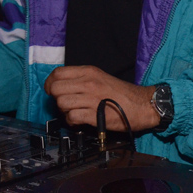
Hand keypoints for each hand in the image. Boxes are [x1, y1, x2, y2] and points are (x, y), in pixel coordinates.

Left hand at [44, 66, 159, 131]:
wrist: (142, 105)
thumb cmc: (121, 93)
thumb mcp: (100, 77)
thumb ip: (81, 78)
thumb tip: (61, 85)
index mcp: (89, 72)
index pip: (58, 73)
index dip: (50, 83)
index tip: (52, 90)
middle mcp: (88, 83)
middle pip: (55, 89)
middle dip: (56, 98)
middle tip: (64, 102)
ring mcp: (91, 99)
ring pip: (61, 103)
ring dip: (64, 110)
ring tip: (73, 111)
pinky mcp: (95, 115)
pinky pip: (71, 117)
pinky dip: (72, 121)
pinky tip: (78, 120)